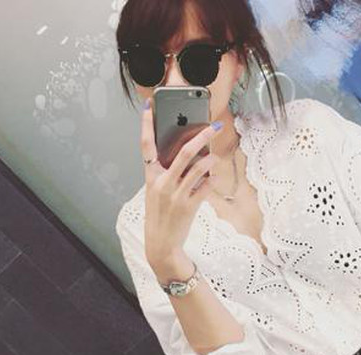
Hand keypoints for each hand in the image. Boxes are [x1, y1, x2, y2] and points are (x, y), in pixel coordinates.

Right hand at [140, 98, 222, 267]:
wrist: (161, 243)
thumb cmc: (159, 214)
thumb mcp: (156, 191)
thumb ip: (166, 173)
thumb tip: (189, 154)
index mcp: (150, 177)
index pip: (145, 145)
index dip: (147, 124)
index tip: (150, 106)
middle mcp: (162, 183)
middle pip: (184, 151)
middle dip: (202, 135)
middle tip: (214, 126)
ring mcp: (176, 195)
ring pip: (199, 167)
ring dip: (211, 158)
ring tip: (215, 155)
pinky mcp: (189, 206)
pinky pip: (206, 186)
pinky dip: (211, 179)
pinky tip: (212, 177)